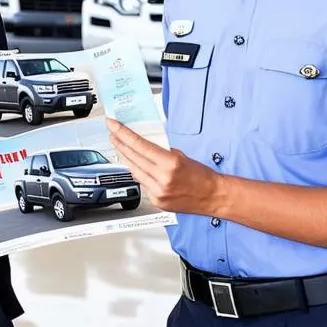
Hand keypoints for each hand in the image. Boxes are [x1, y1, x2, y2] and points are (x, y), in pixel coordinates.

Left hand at [106, 118, 221, 215]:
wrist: (213, 196)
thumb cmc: (202, 176)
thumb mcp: (181, 156)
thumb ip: (161, 151)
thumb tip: (143, 145)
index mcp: (170, 164)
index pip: (139, 145)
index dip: (122, 133)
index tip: (112, 125)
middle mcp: (162, 179)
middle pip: (132, 158)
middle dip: (120, 144)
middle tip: (112, 134)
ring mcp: (158, 192)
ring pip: (134, 172)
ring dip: (127, 159)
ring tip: (121, 148)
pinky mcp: (157, 201)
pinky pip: (142, 184)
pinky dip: (139, 174)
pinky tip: (139, 168)